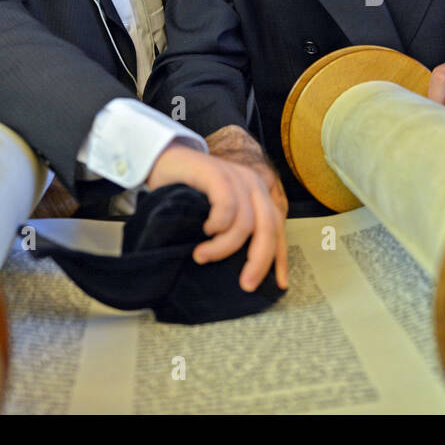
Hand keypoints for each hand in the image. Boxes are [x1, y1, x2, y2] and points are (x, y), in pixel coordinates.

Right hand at [146, 140, 287, 292]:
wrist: (163, 160)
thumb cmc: (190, 192)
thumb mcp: (219, 214)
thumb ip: (234, 231)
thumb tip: (243, 270)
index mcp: (258, 194)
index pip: (278, 228)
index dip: (280, 258)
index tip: (280, 284)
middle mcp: (253, 184)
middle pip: (268, 229)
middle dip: (258, 261)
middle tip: (245, 284)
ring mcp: (236, 177)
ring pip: (245, 224)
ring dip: (223, 248)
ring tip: (203, 256)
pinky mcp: (218, 173)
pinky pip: (227, 207)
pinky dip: (217, 226)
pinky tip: (205, 230)